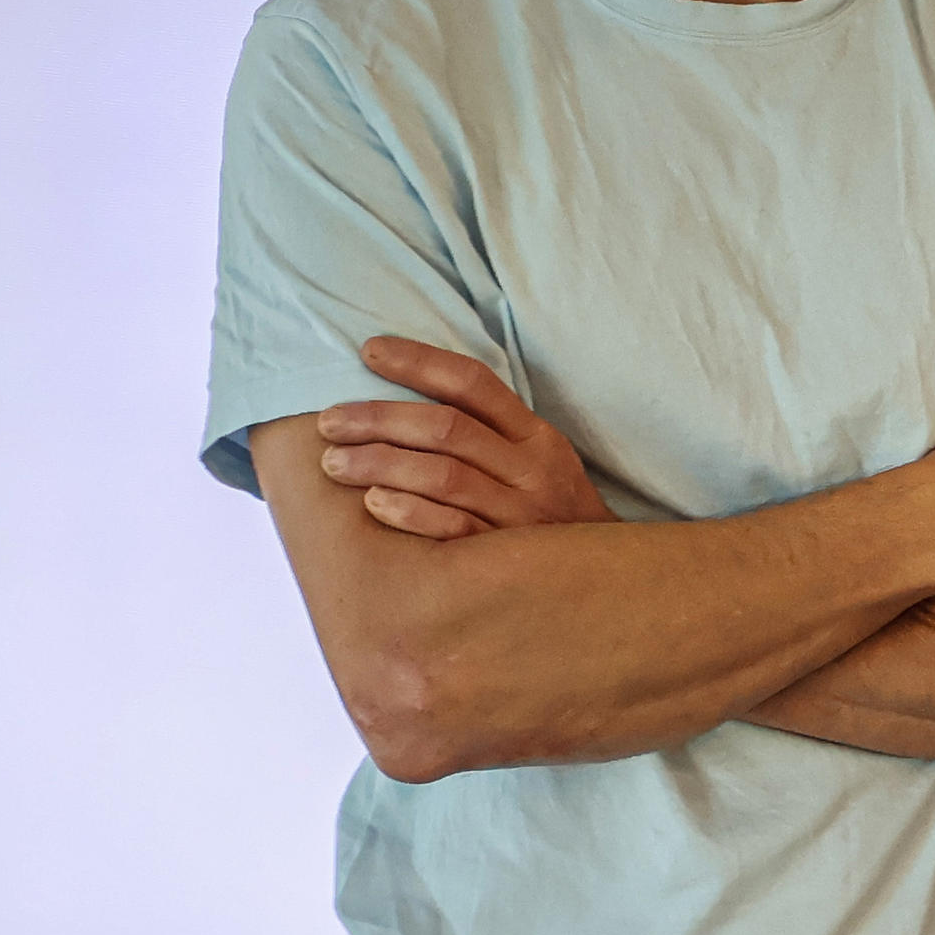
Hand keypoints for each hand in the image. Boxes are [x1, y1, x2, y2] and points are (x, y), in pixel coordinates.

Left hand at [316, 338, 606, 540]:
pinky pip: (454, 529)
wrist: (604, 583)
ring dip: (380, 464)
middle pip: (448, 428)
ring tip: (333, 463)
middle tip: (329, 421)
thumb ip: (490, 433)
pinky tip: (373, 504)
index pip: (474, 383)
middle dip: (379, 418)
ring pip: (445, 476)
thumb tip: (411, 396)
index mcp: (536, 436)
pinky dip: (411, 513)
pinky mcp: (508, 557)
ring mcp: (522, 514)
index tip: (368, 351)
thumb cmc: (549, 514)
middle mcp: (531, 469)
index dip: (419, 362)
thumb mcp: (536, 463)